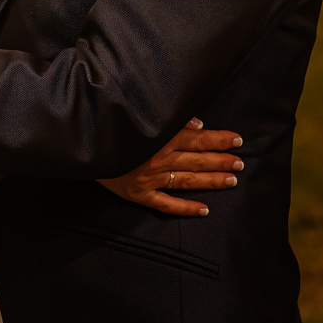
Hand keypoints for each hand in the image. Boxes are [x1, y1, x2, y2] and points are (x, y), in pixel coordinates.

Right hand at [99, 119, 243, 217]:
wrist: (82, 142)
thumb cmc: (110, 123)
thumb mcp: (137, 112)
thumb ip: (169, 118)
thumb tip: (197, 123)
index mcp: (160, 136)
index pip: (197, 137)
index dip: (218, 139)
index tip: (237, 140)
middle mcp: (159, 158)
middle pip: (196, 159)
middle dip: (220, 160)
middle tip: (241, 163)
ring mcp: (151, 179)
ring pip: (187, 180)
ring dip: (210, 181)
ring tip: (231, 181)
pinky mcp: (139, 194)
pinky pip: (166, 204)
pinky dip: (185, 208)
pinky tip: (204, 211)